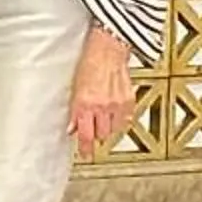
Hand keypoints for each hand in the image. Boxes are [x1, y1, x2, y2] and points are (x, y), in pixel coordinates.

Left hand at [69, 28, 132, 157]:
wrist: (108, 47)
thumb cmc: (89, 61)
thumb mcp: (74, 86)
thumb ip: (74, 109)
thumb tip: (72, 126)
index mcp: (84, 103)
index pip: (85, 134)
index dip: (85, 147)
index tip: (84, 154)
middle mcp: (101, 106)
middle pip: (100, 134)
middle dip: (94, 135)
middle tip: (90, 134)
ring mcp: (117, 104)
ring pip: (113, 129)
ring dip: (106, 128)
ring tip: (101, 121)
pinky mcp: (129, 100)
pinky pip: (125, 119)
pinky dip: (119, 119)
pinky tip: (113, 113)